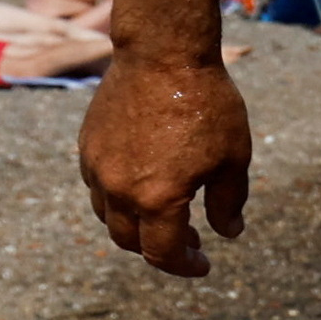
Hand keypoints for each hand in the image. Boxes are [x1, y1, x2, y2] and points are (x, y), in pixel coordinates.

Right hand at [80, 54, 254, 277]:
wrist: (163, 53)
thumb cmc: (206, 104)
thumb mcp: (233, 158)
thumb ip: (228, 202)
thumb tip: (228, 233)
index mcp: (157, 199)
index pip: (164, 253)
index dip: (185, 266)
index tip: (204, 264)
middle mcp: (119, 190)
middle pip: (129, 241)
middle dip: (160, 249)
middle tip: (191, 241)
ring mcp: (97, 168)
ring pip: (108, 216)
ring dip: (135, 226)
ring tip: (165, 216)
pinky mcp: (87, 146)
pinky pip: (96, 187)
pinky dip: (117, 198)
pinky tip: (143, 184)